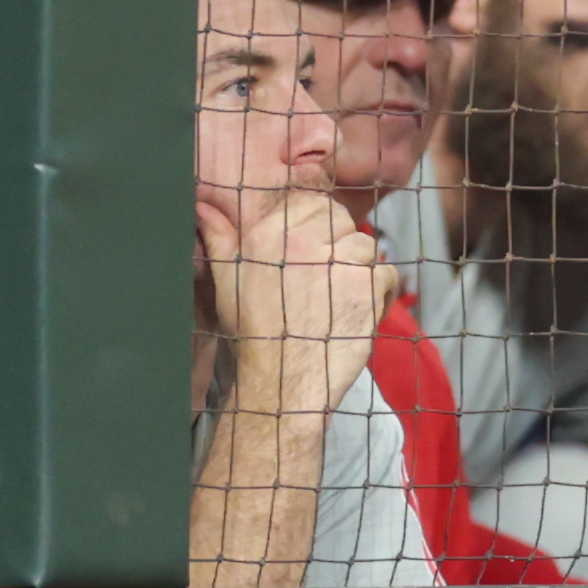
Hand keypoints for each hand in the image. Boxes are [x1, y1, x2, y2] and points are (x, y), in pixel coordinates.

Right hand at [194, 182, 383, 417]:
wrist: (282, 382)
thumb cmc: (253, 334)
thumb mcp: (226, 282)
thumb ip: (219, 238)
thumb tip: (202, 207)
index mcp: (269, 233)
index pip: (314, 204)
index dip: (321, 229)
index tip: (317, 255)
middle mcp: (303, 240)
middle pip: (343, 223)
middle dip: (341, 248)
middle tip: (329, 283)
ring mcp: (337, 262)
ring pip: (366, 247)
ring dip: (361, 272)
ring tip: (344, 301)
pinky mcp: (364, 286)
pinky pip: (385, 274)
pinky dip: (381, 294)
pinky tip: (361, 313)